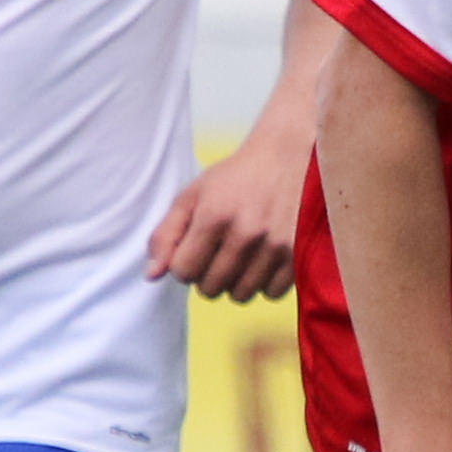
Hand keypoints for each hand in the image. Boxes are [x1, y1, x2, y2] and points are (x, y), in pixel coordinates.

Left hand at [148, 123, 309, 300]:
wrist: (289, 157)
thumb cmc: (236, 177)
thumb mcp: (193, 195)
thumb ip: (167, 234)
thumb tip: (152, 275)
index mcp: (214, 216)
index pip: (184, 272)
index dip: (183, 265)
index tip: (194, 250)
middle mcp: (246, 234)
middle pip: (210, 288)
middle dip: (207, 275)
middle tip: (217, 253)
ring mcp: (275, 246)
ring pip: (240, 295)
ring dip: (235, 282)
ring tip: (240, 258)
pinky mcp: (299, 255)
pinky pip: (271, 294)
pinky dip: (263, 284)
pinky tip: (262, 263)